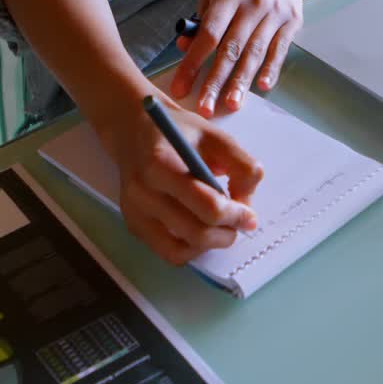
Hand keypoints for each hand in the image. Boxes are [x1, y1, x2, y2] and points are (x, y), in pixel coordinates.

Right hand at [96, 90, 263, 265]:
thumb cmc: (179, 132)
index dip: (236, 215)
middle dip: (227, 233)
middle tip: (239, 223)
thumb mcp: (216, 136)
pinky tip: (201, 230)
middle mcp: (142, 192)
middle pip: (196, 233)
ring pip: (182, 250)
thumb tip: (246, 206)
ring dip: (210, 244)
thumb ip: (242, 166)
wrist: (135, 131)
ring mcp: (134, 212)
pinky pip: (168, 252)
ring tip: (220, 226)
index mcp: (161, 164)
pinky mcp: (133, 225)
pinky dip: (191, 248)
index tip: (249, 215)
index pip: (207, 206)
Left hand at [171, 0, 303, 116]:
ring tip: (231, 104)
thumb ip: (201, 17)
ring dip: (242, 82)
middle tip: (204, 107)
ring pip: (255, 53)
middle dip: (215, 81)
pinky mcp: (291, 20)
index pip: (208, 34)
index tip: (181, 86)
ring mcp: (274, 13)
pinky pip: (279, 49)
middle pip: (231, 49)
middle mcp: (252, 4)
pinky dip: (271, 68)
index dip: (193, 62)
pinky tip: (262, 86)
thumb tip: (186, 47)